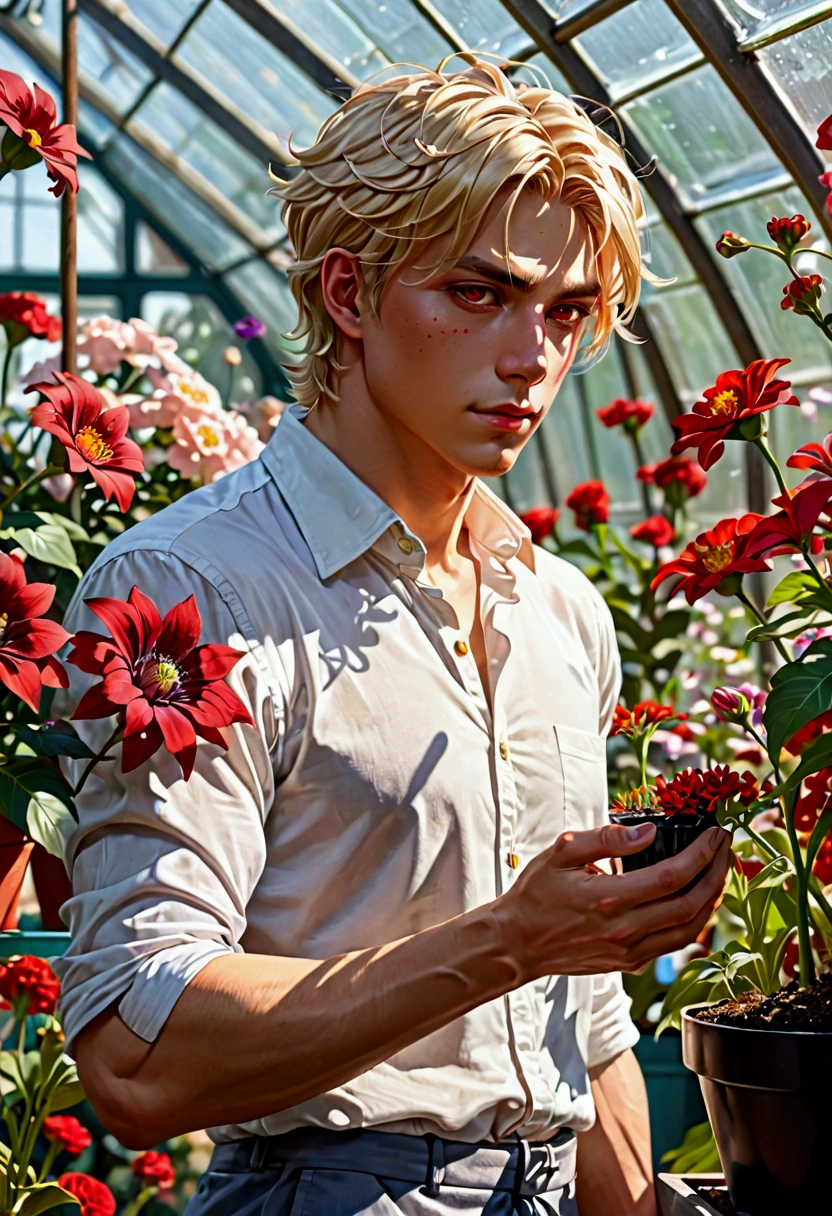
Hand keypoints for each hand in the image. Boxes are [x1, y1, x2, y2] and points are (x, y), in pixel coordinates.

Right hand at [492, 822, 730, 982]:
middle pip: (691, 905)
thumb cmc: (537, 894)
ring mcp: (629, 952)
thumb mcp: (562, 851)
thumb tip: (650, 830)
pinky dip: (693, 921)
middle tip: (726, 848)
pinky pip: (674, 944)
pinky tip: (696, 899)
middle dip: (717, 873)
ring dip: (712, 900)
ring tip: (719, 872)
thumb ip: (607, 838)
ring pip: (690, 931)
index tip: (716, 834)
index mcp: (608, 899)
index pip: (671, 876)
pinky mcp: (630, 963)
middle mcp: (624, 930)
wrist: (518, 943)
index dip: (701, 854)